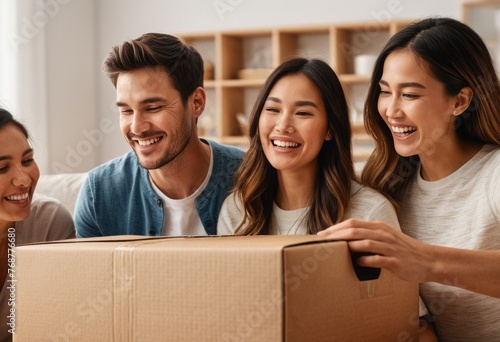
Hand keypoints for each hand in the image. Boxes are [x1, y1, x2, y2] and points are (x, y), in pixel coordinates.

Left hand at [318, 219, 433, 283]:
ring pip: (366, 242)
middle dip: (336, 236)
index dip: (336, 228)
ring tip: (334, 251)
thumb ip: (367, 235)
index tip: (321, 234)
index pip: (353, 223)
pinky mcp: (396, 261)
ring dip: (348, 246)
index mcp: (379, 227)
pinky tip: (356, 263)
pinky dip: (365, 260)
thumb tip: (344, 239)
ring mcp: (390, 247)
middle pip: (356, 230)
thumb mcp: (385, 236)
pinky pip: (378, 259)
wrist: (427, 260)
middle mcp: (383, 234)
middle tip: (322, 243)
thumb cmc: (402, 249)